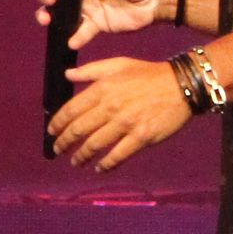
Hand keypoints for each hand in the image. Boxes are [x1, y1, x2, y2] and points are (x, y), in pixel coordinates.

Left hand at [49, 54, 190, 172]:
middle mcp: (111, 107)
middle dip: (64, 143)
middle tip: (57, 150)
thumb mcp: (118, 65)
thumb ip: (91, 70)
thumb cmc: (148, 74)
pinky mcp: (141, 137)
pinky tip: (98, 168)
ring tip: (75, 162)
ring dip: (81, 156)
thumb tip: (67, 74)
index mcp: (103, 89)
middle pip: (79, 130)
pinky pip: (117, 155)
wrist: (181, 85)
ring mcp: (126, 124)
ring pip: (95, 145)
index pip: (71, 109)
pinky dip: (105, 165)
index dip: (58, 123)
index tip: (51, 132)